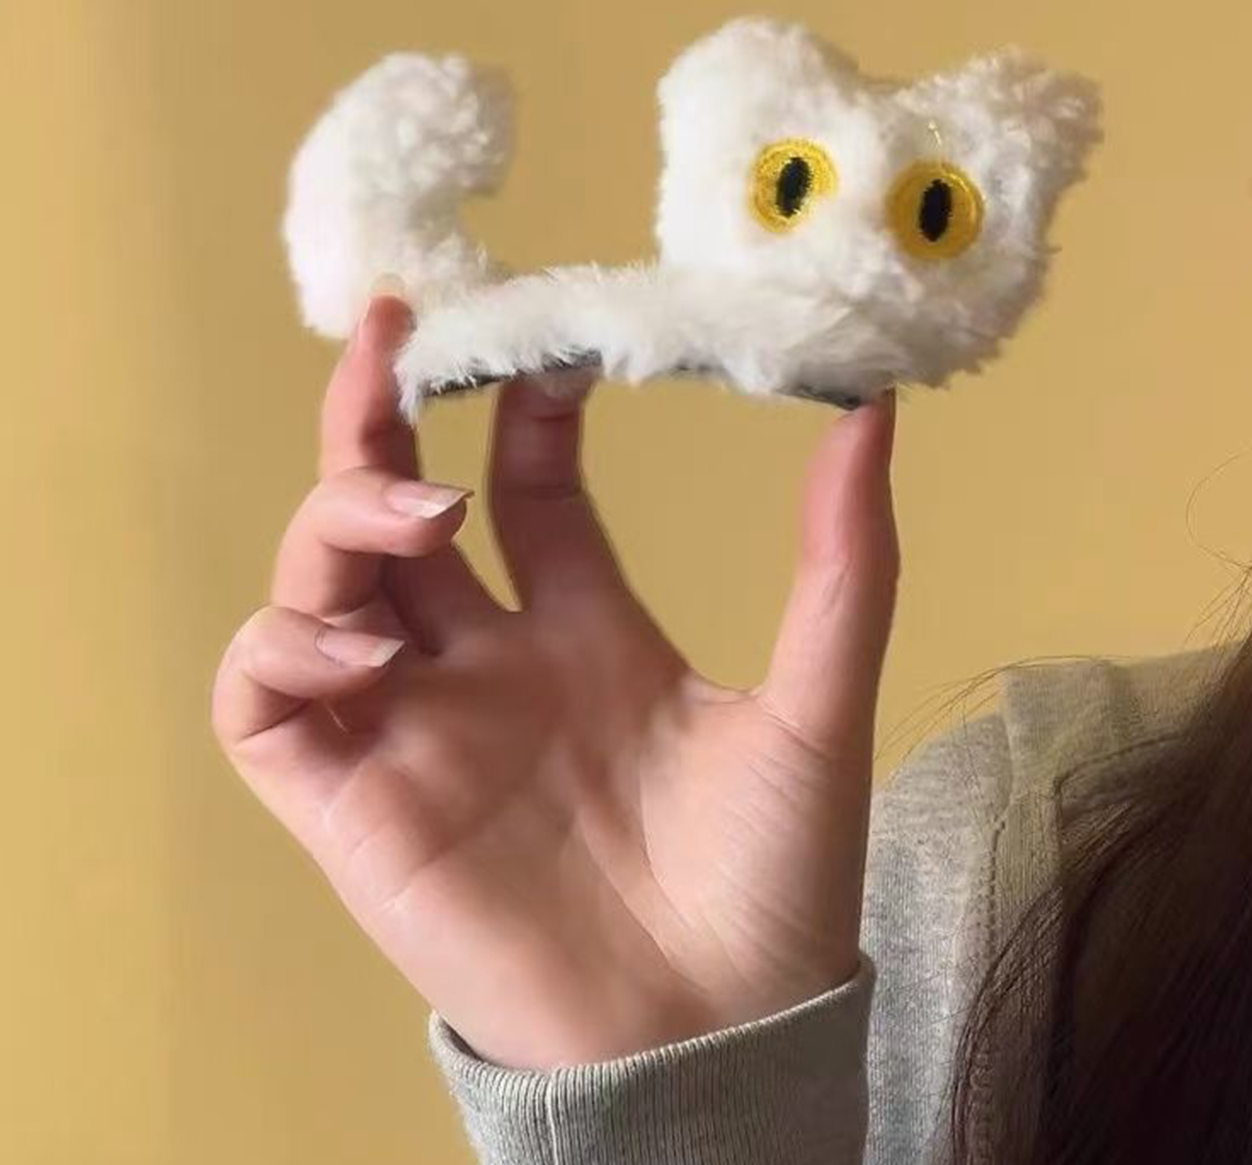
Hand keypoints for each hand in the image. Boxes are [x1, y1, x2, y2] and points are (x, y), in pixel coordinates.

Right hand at [212, 295, 898, 1068]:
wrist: (715, 1038)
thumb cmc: (771, 882)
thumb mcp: (818, 703)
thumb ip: (843, 563)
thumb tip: (875, 406)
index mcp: (585, 628)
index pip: (528, 484)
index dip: (524, 402)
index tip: (550, 335)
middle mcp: (488, 661)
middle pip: (394, 506)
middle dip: (378, 413)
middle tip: (395, 328)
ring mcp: (413, 726)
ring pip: (316, 581)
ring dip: (339, 519)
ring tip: (423, 516)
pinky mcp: (353, 804)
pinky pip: (260, 702)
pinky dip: (283, 648)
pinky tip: (368, 645)